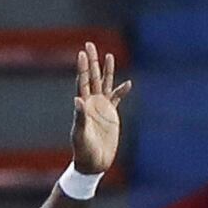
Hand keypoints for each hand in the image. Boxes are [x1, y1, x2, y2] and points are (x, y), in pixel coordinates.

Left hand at [69, 41, 128, 177]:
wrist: (93, 163)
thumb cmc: (84, 150)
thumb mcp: (80, 134)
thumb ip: (80, 117)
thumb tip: (78, 100)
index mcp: (84, 105)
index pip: (83, 81)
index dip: (83, 67)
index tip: (83, 53)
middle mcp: (92, 103)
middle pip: (93, 77)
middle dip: (93, 61)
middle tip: (90, 44)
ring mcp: (102, 108)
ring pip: (105, 84)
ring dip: (107, 71)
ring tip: (109, 55)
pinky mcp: (110, 115)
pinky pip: (117, 99)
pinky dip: (122, 91)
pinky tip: (128, 83)